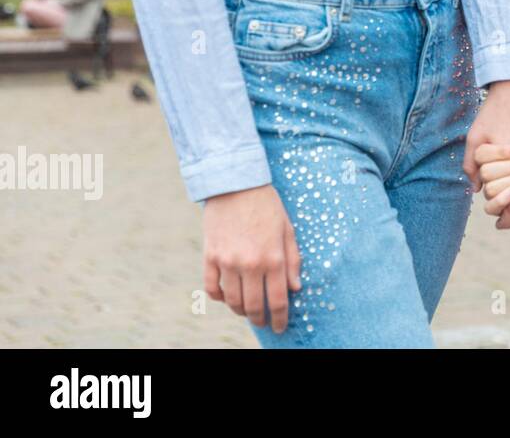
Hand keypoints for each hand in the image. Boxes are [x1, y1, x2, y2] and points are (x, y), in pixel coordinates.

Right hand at [202, 184, 301, 332]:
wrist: (236, 184)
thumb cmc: (267, 206)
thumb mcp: (288, 230)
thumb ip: (293, 260)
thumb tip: (295, 288)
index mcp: (273, 258)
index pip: (277, 300)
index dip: (279, 319)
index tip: (279, 327)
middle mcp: (250, 264)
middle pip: (253, 305)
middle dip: (260, 318)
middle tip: (263, 321)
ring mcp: (227, 261)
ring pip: (232, 301)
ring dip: (240, 310)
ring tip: (247, 310)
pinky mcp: (210, 256)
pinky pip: (211, 288)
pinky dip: (219, 297)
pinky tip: (226, 297)